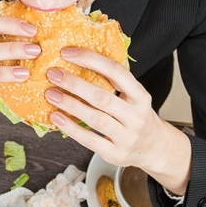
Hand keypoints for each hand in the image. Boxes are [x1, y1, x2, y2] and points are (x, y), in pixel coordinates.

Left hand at [44, 47, 191, 193]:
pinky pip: (90, 140)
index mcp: (141, 96)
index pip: (116, 72)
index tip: (67, 52)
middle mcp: (136, 116)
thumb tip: (78, 58)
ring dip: (70, 105)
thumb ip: (114, 82)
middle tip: (53, 74)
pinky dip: (71, 128)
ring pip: (96, 118)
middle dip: (75, 84)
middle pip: (103, 97)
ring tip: (51, 94)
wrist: (154, 148)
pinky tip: (56, 117)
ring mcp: (127, 137)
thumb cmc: (136, 116)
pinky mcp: (115, 154)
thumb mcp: (134, 97)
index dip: (91, 60)